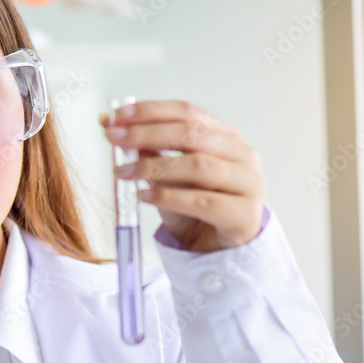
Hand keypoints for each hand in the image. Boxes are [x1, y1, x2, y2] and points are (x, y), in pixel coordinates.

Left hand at [102, 100, 266, 252]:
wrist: (218, 251)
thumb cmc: (195, 210)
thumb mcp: (168, 177)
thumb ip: (149, 152)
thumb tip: (115, 128)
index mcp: (226, 136)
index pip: (188, 112)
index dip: (151, 111)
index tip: (117, 116)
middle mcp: (242, 154)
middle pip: (192, 134)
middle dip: (147, 134)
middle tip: (115, 140)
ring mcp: (248, 183)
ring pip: (199, 166)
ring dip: (155, 167)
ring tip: (124, 173)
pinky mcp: (244, 214)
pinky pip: (202, 202)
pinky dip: (168, 197)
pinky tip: (144, 197)